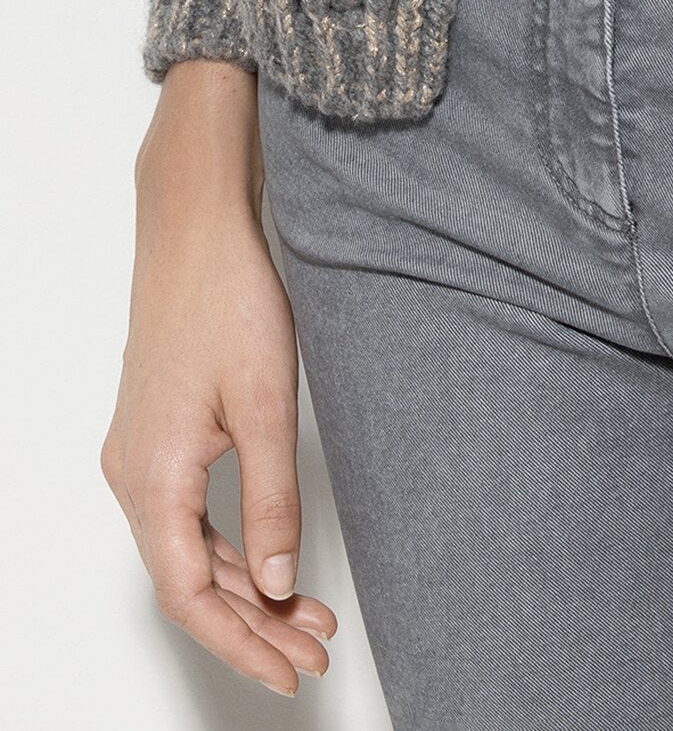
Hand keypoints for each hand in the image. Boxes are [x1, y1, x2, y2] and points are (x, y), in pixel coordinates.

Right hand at [102, 60, 337, 697]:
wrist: (195, 227)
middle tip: (315, 651)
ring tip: (311, 617)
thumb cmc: (228, 299)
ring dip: (247, 586)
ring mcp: (140, 455)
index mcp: (152, 478)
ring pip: (189, 550)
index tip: (291, 670)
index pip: (189, 596)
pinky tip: (275, 560)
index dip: (243, 642)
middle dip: (254, 623)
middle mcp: (133, 475)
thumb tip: (283, 581)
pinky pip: (187, 515)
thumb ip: (273, 498)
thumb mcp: (266, 403)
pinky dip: (232, 545)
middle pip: (189, 581)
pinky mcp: (157, 434)